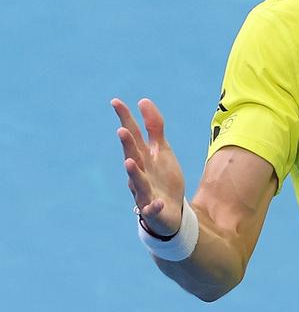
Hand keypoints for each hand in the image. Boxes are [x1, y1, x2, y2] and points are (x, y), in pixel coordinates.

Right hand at [112, 98, 186, 235]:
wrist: (170, 211)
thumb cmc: (161, 177)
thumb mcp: (161, 150)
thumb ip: (154, 127)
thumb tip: (143, 100)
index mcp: (142, 157)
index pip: (132, 135)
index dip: (125, 118)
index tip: (116, 101)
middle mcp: (140, 173)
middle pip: (133, 157)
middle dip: (127, 145)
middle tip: (122, 130)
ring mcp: (145, 192)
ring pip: (138, 182)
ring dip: (133, 172)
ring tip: (129, 162)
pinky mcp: (154, 210)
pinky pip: (152, 208)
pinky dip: (153, 206)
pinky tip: (156, 202)